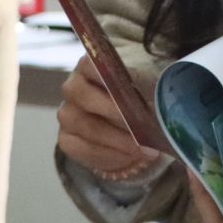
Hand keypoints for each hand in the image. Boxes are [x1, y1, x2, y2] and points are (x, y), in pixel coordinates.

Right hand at [57, 57, 153, 178]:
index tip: (128, 89)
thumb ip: (145, 84)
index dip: (107, 77)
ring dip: (120, 142)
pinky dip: (112, 156)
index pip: (89, 64)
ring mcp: (67, 115)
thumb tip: (155, 95)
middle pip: (85, 98)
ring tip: (147, 149)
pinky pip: (86, 151)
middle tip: (144, 128)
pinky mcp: (67, 140)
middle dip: (118, 115)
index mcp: (89, 65)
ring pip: (87, 129)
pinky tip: (132, 157)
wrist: (132, 116)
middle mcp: (72, 87)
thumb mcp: (146, 81)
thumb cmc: (139, 91)